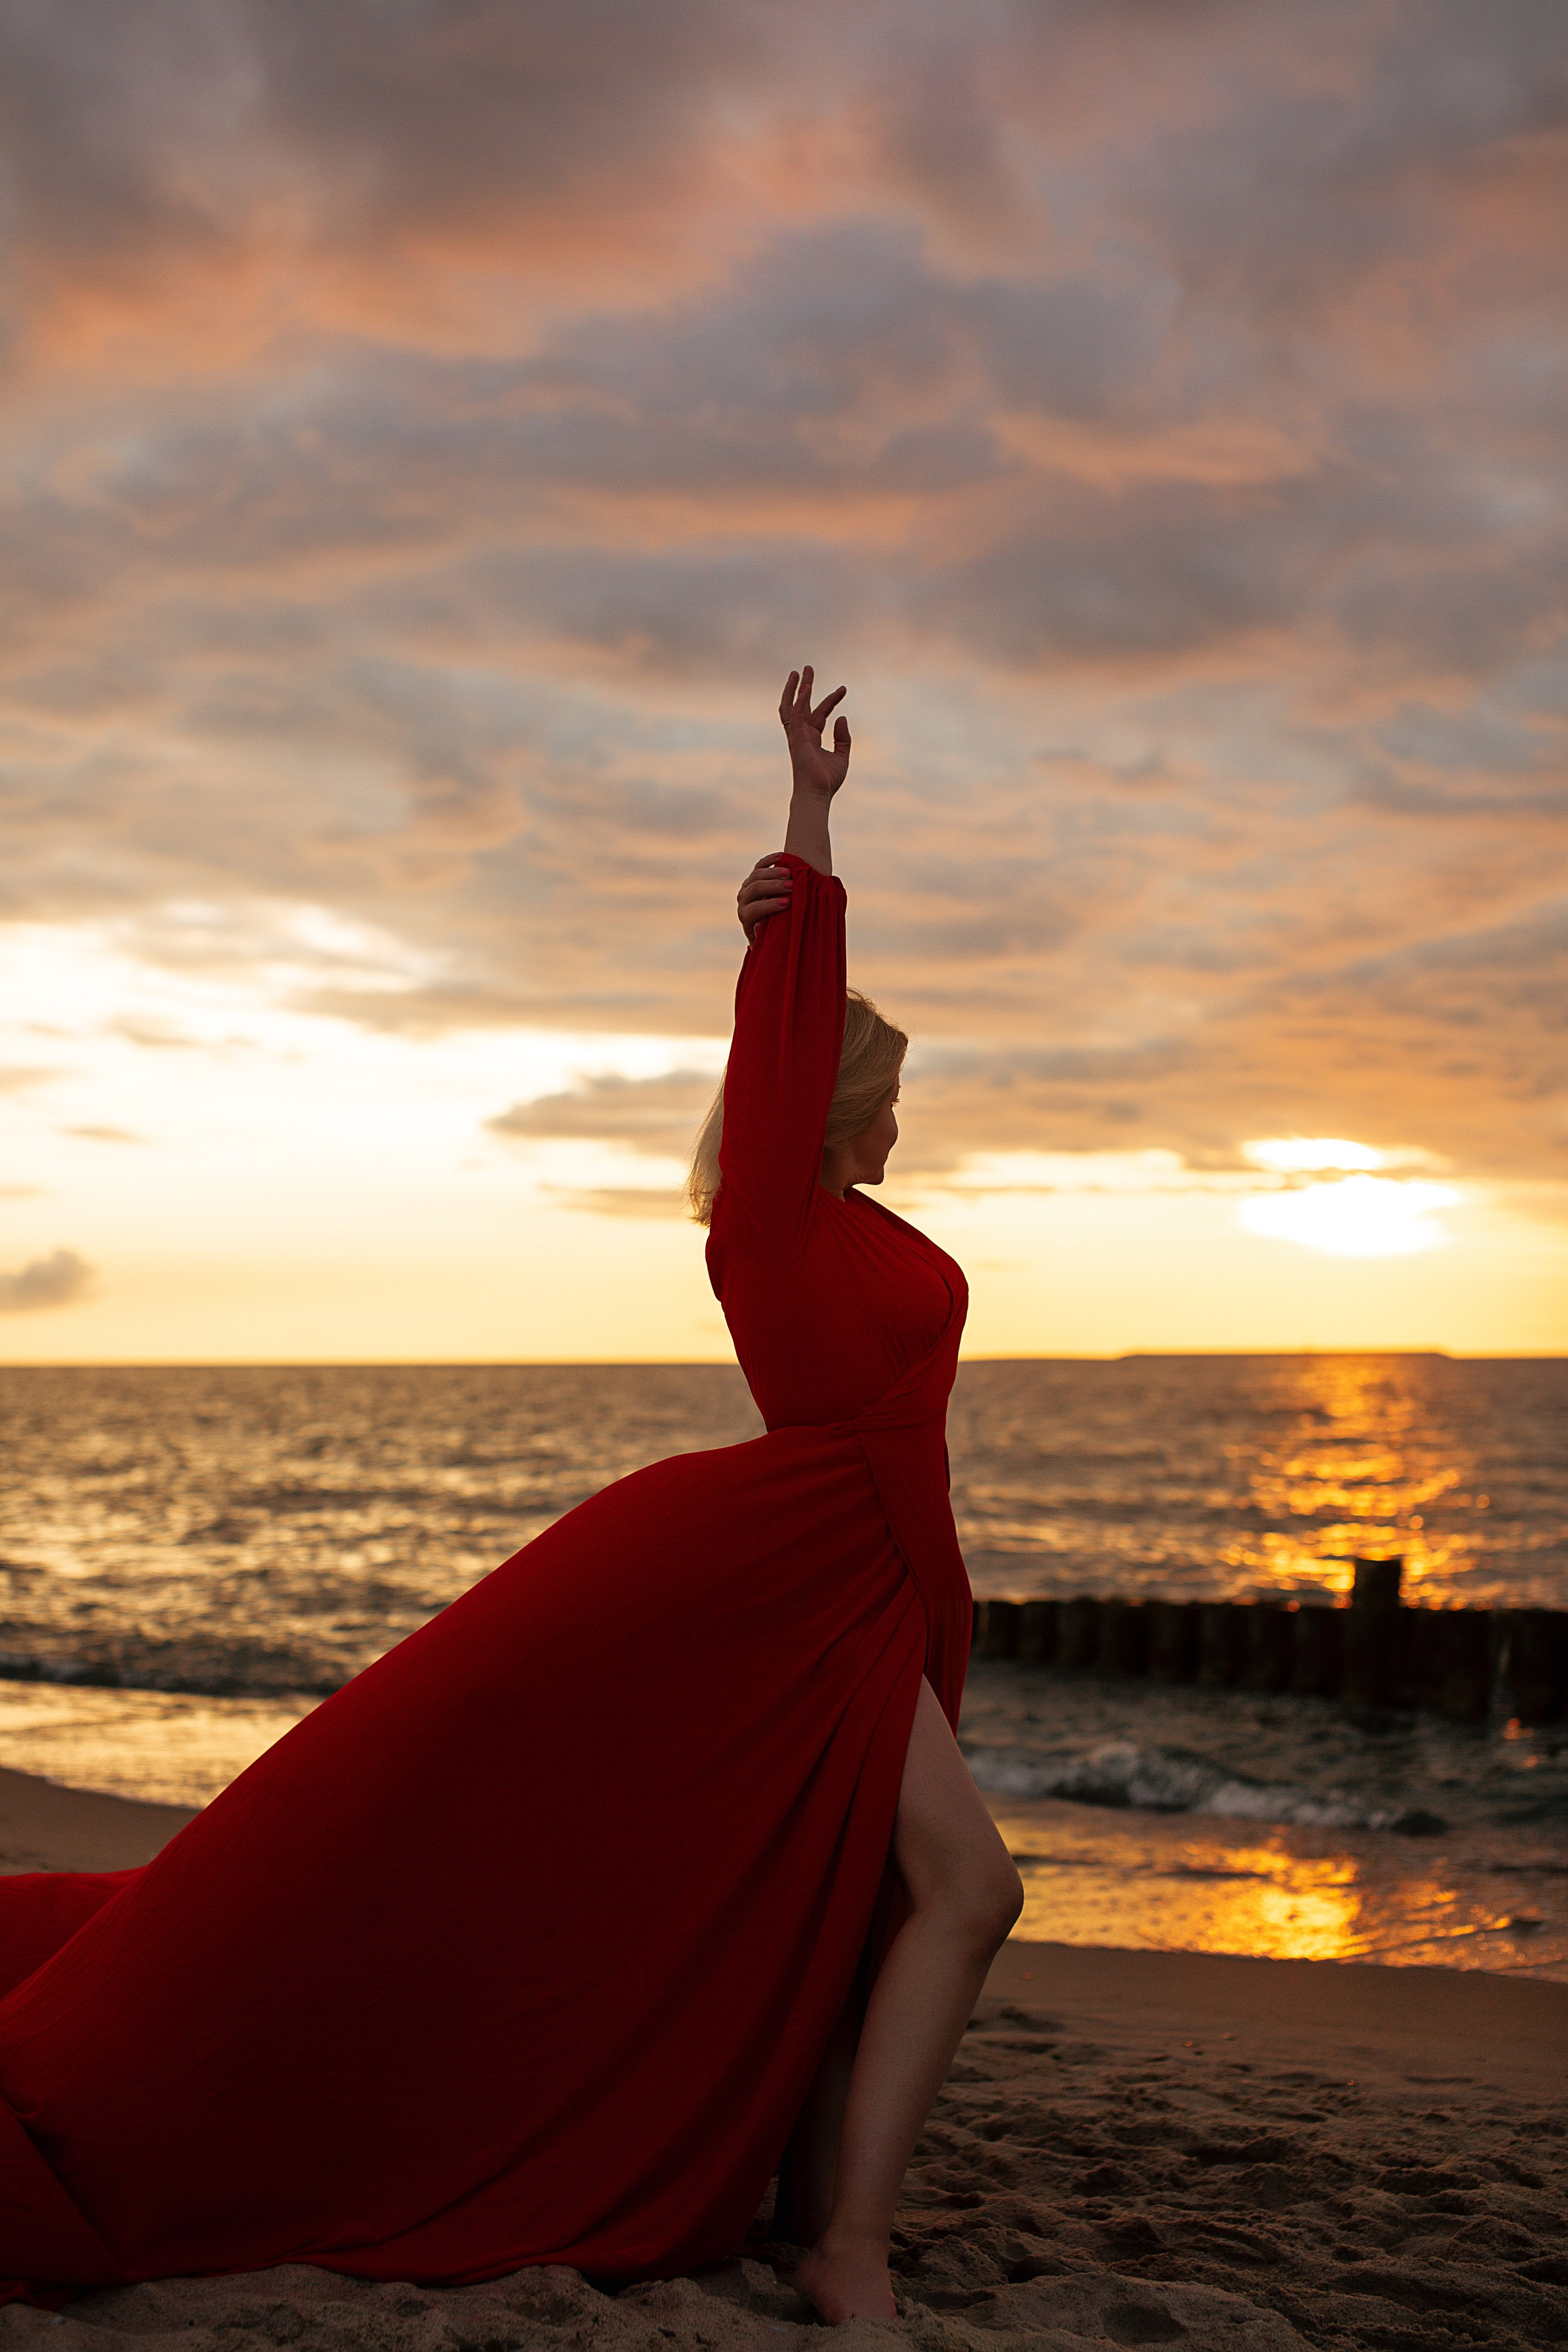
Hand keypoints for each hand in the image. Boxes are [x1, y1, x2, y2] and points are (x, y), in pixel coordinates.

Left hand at [737, 852, 792, 944]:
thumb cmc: (771, 934)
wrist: (766, 924)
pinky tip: (782, 856)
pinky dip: (770, 859)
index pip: (754, 909)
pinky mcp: (754, 876)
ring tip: (791, 873)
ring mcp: (748, 886)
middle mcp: (744, 900)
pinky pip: (760, 864)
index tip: (787, 903)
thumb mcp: (767, 939)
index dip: (769, 906)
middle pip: (755, 888)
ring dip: (774, 873)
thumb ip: (763, 935)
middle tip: (791, 885)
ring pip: (756, 875)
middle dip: (774, 886)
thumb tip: (758, 926)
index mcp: (746, 916)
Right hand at [779, 665, 849, 799]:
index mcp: (812, 738)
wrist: (817, 795)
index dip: (832, 700)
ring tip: (798, 672)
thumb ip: (843, 738)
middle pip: (801, 705)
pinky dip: (800, 702)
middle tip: (808, 668)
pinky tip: (807, 688)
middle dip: (804, 686)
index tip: (844, 689)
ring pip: (791, 707)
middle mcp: (802, 734)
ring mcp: (797, 736)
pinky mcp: (796, 740)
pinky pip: (795, 717)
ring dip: (794, 690)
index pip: (820, 713)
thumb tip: (842, 717)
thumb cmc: (827, 781)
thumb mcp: (842, 757)